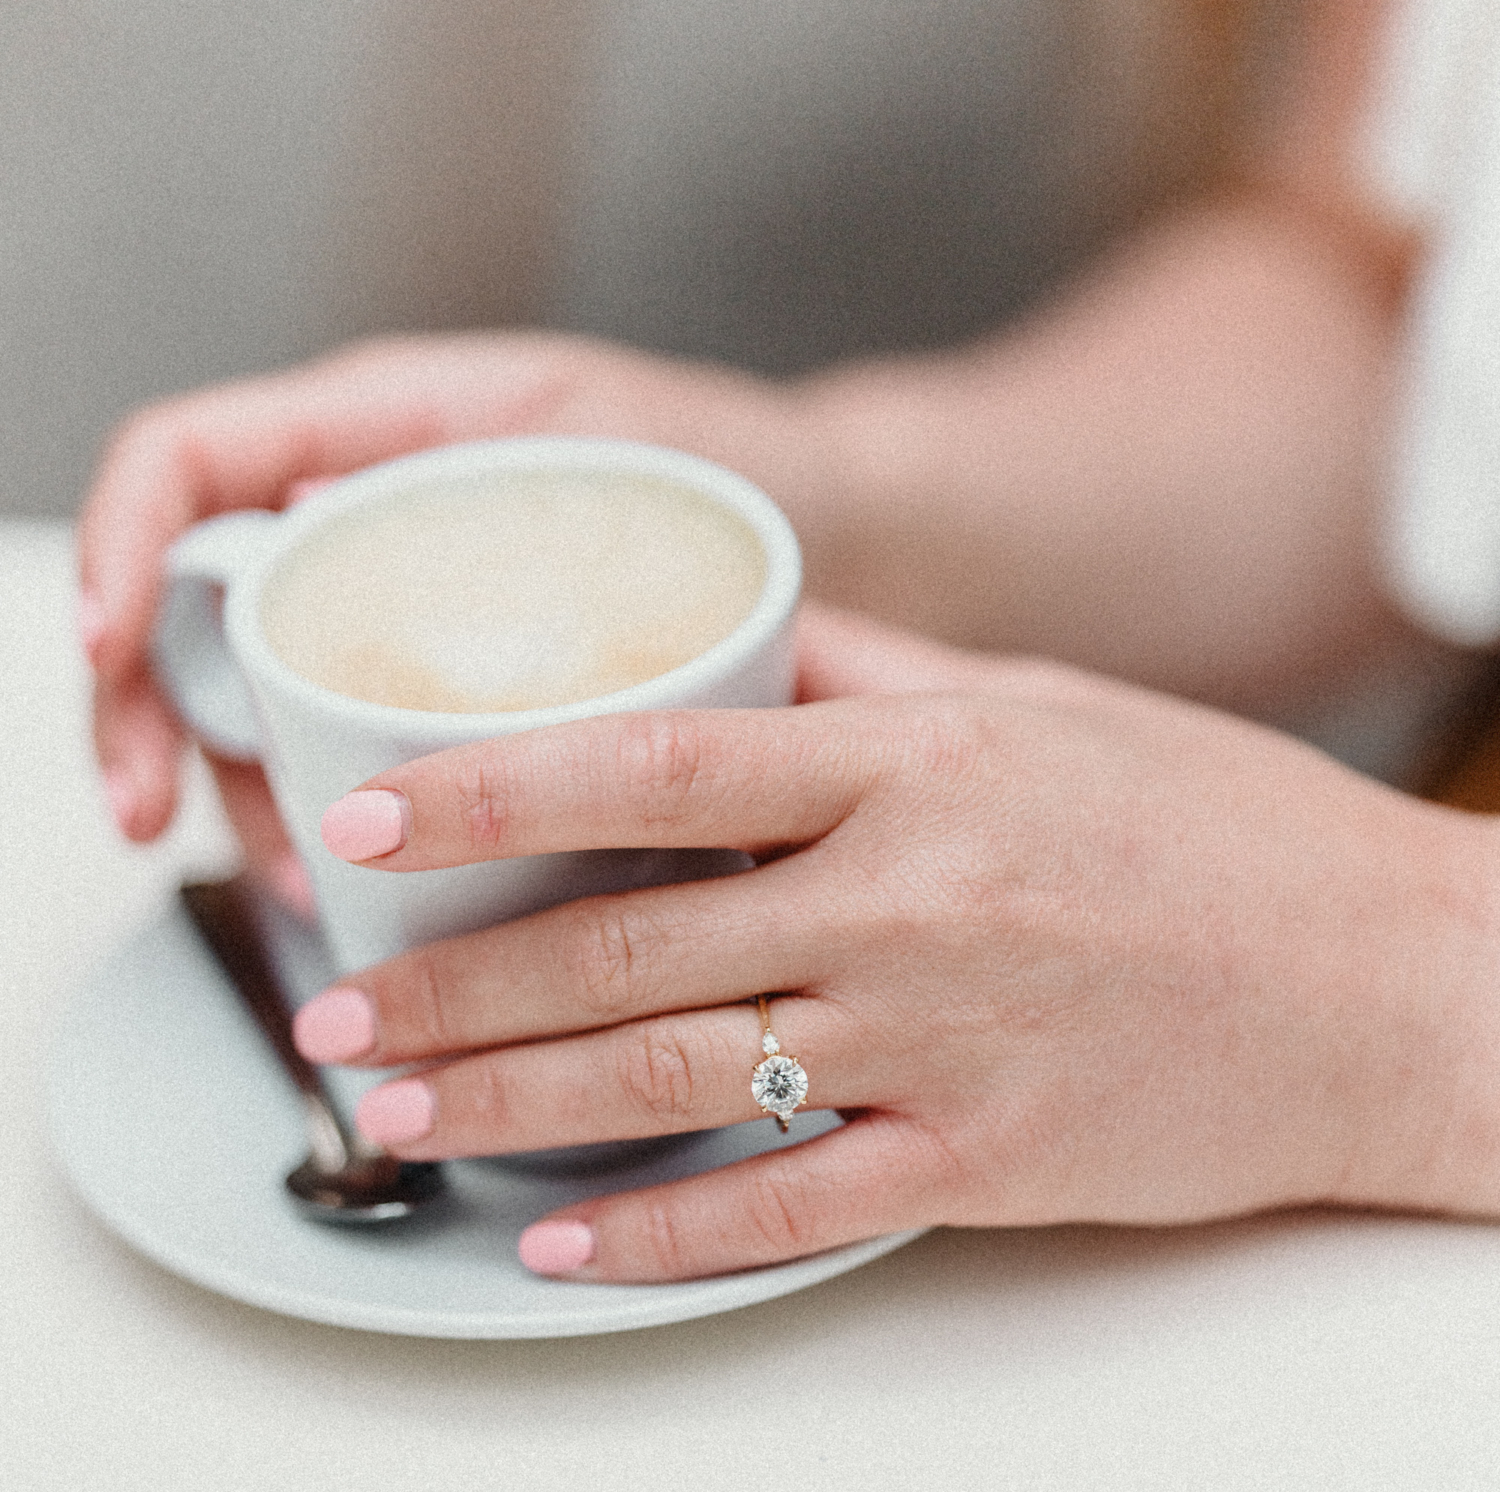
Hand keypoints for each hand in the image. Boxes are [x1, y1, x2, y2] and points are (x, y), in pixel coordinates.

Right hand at [76, 331, 809, 893]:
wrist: (814, 526)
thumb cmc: (718, 459)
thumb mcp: (613, 441)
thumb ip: (488, 465)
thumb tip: (313, 512)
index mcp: (384, 426)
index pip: (187, 457)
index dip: (117, 542)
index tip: (105, 643)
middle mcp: (367, 518)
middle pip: (191, 604)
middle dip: (149, 715)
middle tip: (151, 812)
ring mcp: (397, 607)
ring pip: (257, 697)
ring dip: (245, 796)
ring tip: (294, 883)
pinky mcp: (440, 683)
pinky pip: (347, 748)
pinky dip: (334, 820)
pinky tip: (350, 885)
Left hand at [292, 606, 1499, 1280]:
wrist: (1393, 978)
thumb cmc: (1218, 823)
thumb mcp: (1039, 707)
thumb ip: (870, 682)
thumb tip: (731, 656)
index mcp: (919, 765)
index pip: (659, 766)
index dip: (495, 789)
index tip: (372, 811)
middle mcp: (914, 900)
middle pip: (632, 949)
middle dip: (457, 982)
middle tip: (331, 1002)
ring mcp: (948, 1040)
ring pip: (682, 1086)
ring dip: (514, 1107)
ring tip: (391, 1112)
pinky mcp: (990, 1159)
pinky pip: (796, 1210)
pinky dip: (665, 1238)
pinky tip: (559, 1245)